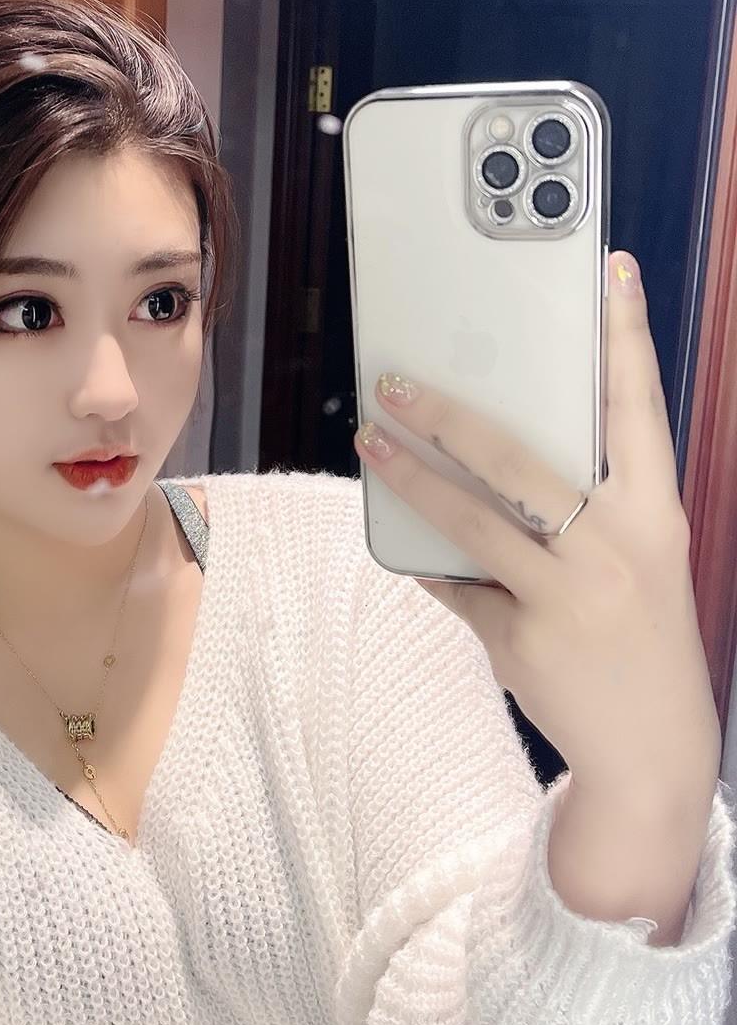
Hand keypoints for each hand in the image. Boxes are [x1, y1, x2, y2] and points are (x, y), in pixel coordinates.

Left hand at [352, 250, 720, 801]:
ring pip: (474, 518)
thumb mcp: (640, 561)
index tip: (609, 275)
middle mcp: (615, 546)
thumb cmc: (641, 636)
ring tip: (369, 439)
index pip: (639, 410)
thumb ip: (590, 508)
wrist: (652, 749)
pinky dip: (431, 564)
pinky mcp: (524, 638)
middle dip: (450, 413)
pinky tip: (403, 544)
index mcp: (655, 515)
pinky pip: (460, 586)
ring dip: (413, 476)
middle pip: (521, 458)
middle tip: (398, 380)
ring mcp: (568, 594)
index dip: (625, 338)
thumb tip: (499, 457)